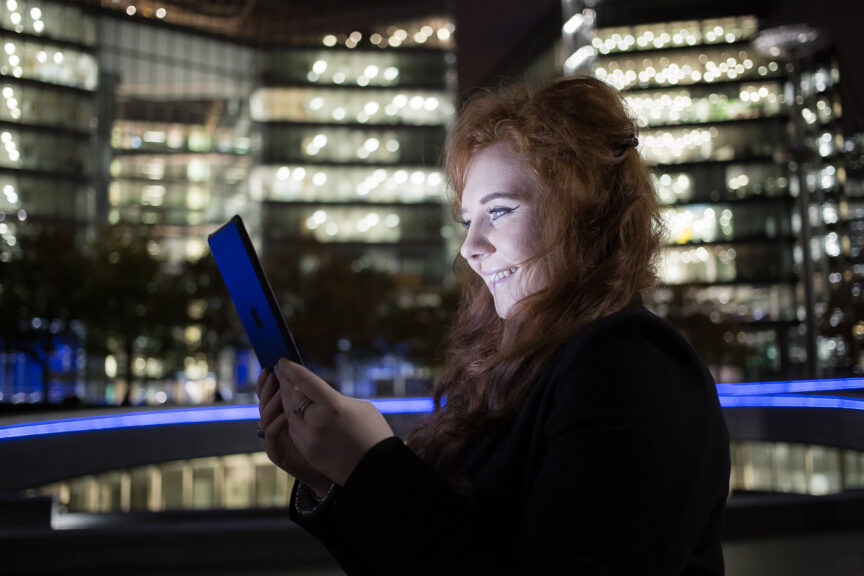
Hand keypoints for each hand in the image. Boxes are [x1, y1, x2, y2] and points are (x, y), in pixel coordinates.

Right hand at [257, 367, 331, 495]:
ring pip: (264, 417)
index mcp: (281, 413)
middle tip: (273, 374)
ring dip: (271, 404)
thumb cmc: (324, 441)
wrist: (327, 470)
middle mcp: (273, 424)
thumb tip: (308, 375)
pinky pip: (269, 436)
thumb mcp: (316, 415)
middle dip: (267, 387)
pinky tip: (284, 417)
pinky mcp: (275, 452)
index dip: (267, 380)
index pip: (269, 393)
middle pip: (263, 402)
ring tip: (280, 392)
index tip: (272, 366)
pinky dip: (275, 425)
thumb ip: (309, 398)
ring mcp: (272, 439)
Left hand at [275, 358, 394, 485]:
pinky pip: (293, 429)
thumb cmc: (374, 433)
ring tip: (286, 389)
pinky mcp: (307, 451)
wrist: (376, 469)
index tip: (282, 361)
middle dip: (286, 383)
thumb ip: (335, 398)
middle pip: (293, 395)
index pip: (305, 381)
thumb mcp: (360, 407)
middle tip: (281, 372)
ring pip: (289, 413)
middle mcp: (317, 421)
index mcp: (334, 406)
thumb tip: (317, 394)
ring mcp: (309, 438)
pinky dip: (292, 417)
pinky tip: (293, 410)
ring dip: (287, 400)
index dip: (291, 369)